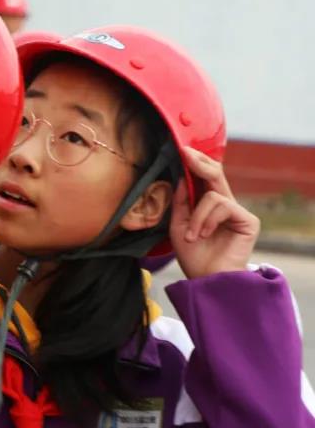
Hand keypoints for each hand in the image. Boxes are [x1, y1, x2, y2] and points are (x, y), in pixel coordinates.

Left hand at [170, 146, 259, 278]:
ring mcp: (237, 211)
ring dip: (196, 216)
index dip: (194, 162)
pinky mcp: (248, 220)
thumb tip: (182, 176)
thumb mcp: (178, 224)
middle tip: (186, 154)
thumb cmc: (192, 254)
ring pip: (212, 195)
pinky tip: (204, 235)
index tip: (181, 149)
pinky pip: (221, 206)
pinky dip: (207, 220)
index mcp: (207, 204)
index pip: (203, 177)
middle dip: (199, 163)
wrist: (206, 278)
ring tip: (193, 235)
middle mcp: (224, 204)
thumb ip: (181, 201)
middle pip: (215, 173)